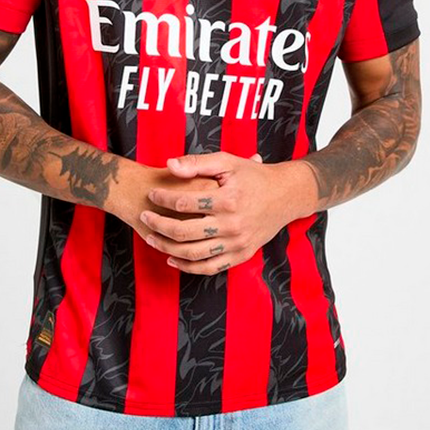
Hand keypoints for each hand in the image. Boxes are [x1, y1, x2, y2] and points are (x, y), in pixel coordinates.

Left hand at [138, 152, 309, 273]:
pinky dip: (187, 267)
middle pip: (184, 232)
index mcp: (228, 200)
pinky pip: (209, 268)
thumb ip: (197, 163)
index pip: (184, 202)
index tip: (152, 193)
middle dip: (158, 224)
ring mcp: (237, 243)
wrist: (285, 196)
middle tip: (144, 216)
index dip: (163, 198)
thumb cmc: (252, 176)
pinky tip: (172, 258)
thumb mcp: (227, 162)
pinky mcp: (241, 255)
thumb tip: (169, 165)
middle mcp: (232, 225)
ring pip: (193, 254)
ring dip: (167, 248)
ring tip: (151, 237)